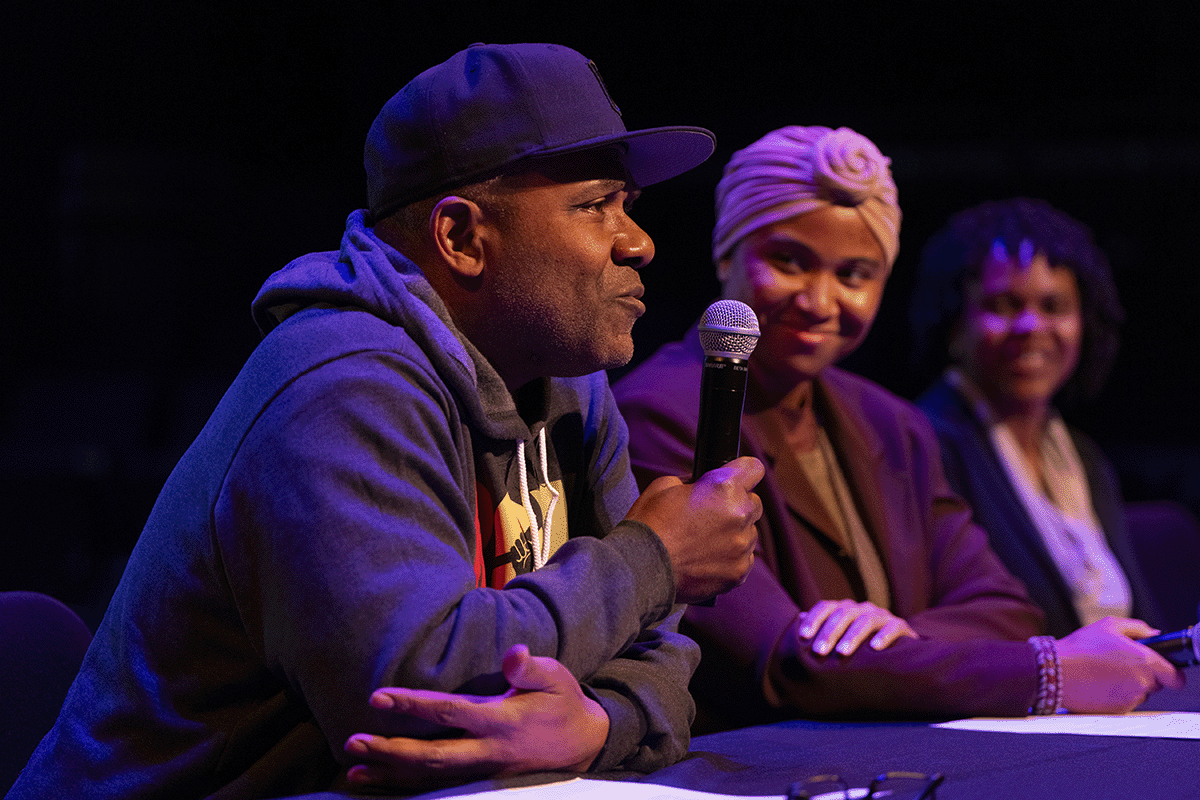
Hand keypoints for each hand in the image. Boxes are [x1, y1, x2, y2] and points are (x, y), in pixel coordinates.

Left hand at [344, 644, 608, 789]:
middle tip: (353, 743)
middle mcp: (488, 751)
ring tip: (354, 770)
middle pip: (431, 756)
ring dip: (391, 776)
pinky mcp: (481, 782)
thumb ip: (530, 667)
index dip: (412, 706)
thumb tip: (512, 654)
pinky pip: (438, 789)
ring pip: (431, 779)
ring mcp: (484, 772)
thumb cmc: (562, 703)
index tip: (378, 697)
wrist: (585, 744)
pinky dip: (407, 789)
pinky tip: (382, 784)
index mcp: (502, 721)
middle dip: (390, 750)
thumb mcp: (555, 677)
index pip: (449, 712)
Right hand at [626, 456, 763, 603]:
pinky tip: (705, 560)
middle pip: (754, 503)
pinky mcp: (739, 572)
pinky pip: (744, 558)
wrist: (641, 569)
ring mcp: (742, 546)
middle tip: (710, 514)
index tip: (736, 477)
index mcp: (724, 487)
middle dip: (737, 505)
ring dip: (734, 533)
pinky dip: (730, 558)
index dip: (743, 471)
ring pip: (749, 533)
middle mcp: (740, 515)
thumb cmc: (649, 524)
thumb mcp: (664, 485)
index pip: (754, 468)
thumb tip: (703, 487)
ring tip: (703, 542)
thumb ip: (693, 482)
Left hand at [797, 599, 917, 655]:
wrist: (898, 646)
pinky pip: (893, 627)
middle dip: (829, 632)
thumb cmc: (860, 643)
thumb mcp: (841, 636)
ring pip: (866, 620)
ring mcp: (882, 615)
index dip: (814, 620)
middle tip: (818, 651)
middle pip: (843, 614)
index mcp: (845, 608)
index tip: (803, 637)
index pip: (826, 607)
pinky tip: (875, 648)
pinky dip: (884, 636)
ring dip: (853, 636)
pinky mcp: (900, 626)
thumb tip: (795, 623)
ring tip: (842, 652)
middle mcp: (862, 608)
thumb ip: (822, 629)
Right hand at [1057, 616, 1184, 713]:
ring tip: (1104, 673)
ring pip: (1139, 694)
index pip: (1176, 677)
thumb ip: (1138, 628)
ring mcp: (1130, 699)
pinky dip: (1114, 696)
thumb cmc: (1079, 648)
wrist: (1055, 671)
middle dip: (1142, 675)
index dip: (1171, 673)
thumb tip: (1154, 635)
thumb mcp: (1108, 625)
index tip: (1164, 671)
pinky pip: (1124, 704)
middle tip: (1119, 665)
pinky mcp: (1117, 711)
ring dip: (1128, 686)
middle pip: (1156, 684)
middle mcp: (1142, 683)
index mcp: (1145, 661)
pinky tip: (1098, 684)